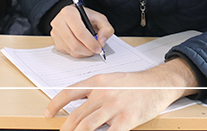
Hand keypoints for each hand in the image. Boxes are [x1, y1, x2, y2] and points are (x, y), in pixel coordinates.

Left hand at [45, 59, 198, 130]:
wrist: (158, 84)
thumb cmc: (134, 84)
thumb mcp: (111, 80)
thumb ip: (94, 92)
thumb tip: (77, 107)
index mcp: (98, 82)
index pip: (69, 92)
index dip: (55, 104)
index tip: (49, 114)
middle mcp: (104, 93)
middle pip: (77, 115)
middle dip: (66, 129)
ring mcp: (115, 107)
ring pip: (87, 126)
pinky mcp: (126, 120)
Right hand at [50, 4, 113, 58]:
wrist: (73, 16)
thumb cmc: (85, 17)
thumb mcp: (99, 18)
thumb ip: (106, 28)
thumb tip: (101, 41)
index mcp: (69, 13)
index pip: (80, 32)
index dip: (91, 43)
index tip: (99, 48)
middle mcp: (59, 22)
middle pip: (74, 44)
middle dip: (88, 50)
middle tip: (96, 50)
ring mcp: (55, 33)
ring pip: (71, 50)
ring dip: (84, 53)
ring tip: (90, 48)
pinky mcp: (55, 42)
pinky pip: (68, 53)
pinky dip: (78, 53)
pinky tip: (82, 47)